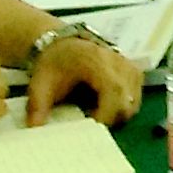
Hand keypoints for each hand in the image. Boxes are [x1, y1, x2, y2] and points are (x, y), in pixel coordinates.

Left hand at [27, 32, 145, 128]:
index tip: (92, 127)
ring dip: (119, 113)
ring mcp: (129, 65)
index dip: (107, 113)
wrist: (61, 43)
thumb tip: (35, 129)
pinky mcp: (134, 70)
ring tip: (97, 114)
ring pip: (134, 100)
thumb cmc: (53, 63)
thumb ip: (37, 107)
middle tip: (92, 124)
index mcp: (96, 61)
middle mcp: (118, 61)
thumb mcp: (40, 84)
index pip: (113, 90)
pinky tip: (105, 106)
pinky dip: (124, 106)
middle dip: (112, 118)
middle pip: (128, 99)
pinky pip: (136, 95)